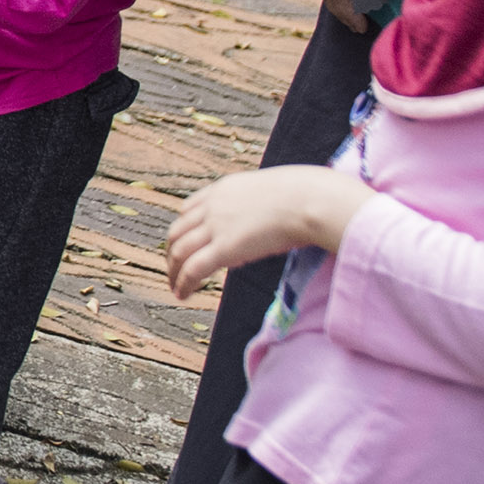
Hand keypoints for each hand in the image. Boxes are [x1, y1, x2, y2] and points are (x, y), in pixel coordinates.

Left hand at [163, 166, 372, 300]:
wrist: (311, 200)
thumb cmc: (306, 195)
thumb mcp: (270, 192)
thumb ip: (259, 204)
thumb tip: (268, 219)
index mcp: (224, 189)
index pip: (188, 208)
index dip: (182, 228)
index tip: (183, 243)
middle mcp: (214, 206)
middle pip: (177, 230)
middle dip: (172, 251)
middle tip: (174, 268)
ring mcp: (216, 226)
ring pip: (179, 251)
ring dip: (174, 272)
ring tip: (176, 287)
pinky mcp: (224, 248)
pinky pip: (193, 269)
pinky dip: (183, 283)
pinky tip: (183, 294)